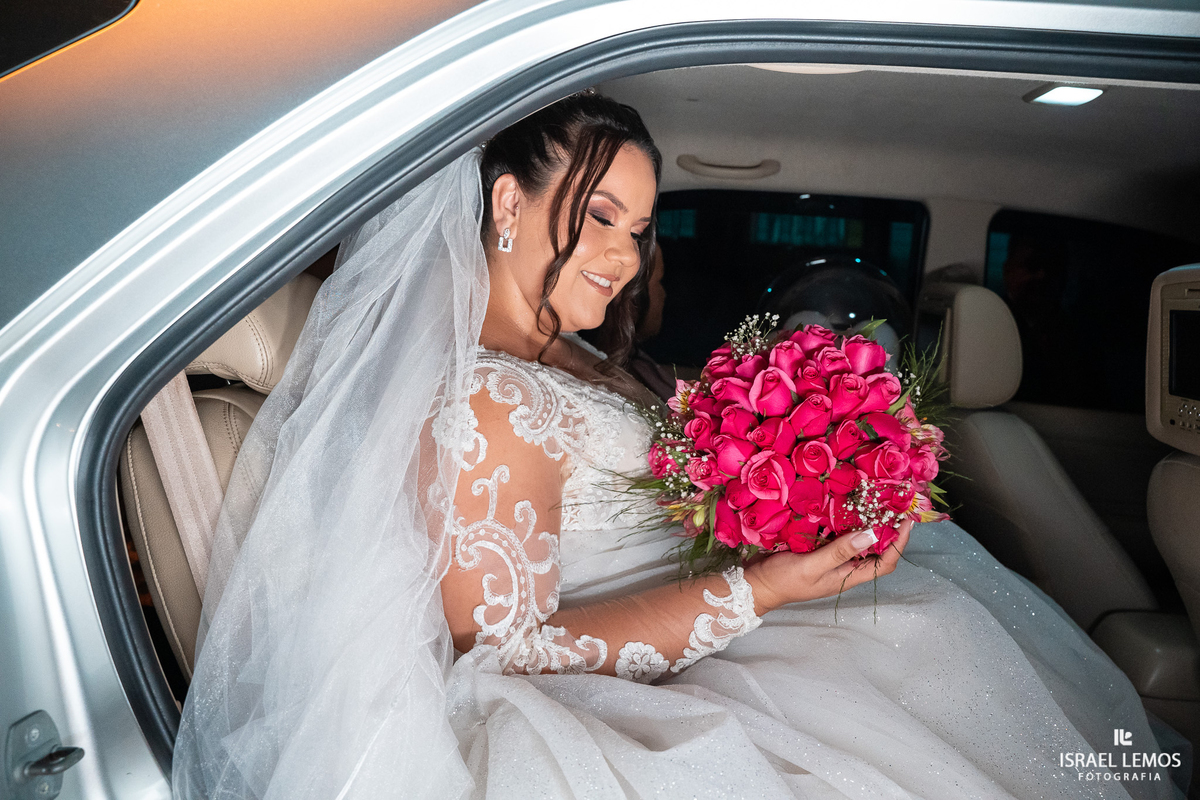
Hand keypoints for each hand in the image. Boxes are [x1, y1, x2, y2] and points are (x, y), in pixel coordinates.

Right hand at [745, 519, 912, 614]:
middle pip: (874, 551)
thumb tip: (870, 535)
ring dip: (865, 523)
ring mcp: (830, 559)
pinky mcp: (816, 550)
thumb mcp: (811, 566)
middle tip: (891, 505)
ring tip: (872, 501)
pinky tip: (842, 505)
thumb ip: (839, 551)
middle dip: (886, 530)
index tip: (905, 521)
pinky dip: (842, 521)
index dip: (898, 543)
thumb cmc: (782, 581)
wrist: (754, 584)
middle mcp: (843, 568)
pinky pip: (836, 535)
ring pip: (856, 541)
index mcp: (847, 577)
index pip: (884, 563)